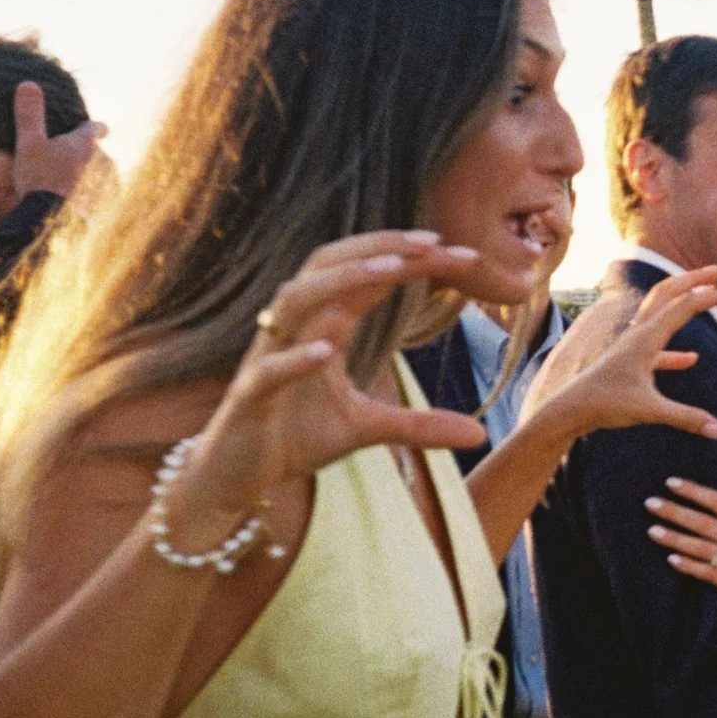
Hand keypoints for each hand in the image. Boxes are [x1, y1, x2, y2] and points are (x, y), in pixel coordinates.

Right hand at [10, 82, 107, 202]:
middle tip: (67, 161)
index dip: (92, 127)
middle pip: (97, 153)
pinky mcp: (105, 206)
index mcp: (85, 144)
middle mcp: (102, 162)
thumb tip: (29, 84)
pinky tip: (75, 203)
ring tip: (70, 185)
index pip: (95, 128)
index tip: (90, 128)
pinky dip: (89, 197)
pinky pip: (99, 197)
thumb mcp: (28, 144)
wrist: (52, 221)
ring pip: (100, 175)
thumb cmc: (39, 178)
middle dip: (86, 155)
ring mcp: (106, 185)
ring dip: (89, 177)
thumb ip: (29, 115)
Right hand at [169, 233, 491, 529]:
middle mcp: (295, 330)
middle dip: (379, 249)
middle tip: (432, 242)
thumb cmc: (295, 438)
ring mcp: (268, 358)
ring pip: (295, 300)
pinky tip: (326, 352)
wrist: (237, 476)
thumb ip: (419, 425)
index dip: (409, 260)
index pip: (367, 277)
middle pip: (330, 266)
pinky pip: (267, 370)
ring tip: (389, 271)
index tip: (462, 253)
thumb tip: (479, 433)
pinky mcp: (247, 397)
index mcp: (323, 327)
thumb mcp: (368, 429)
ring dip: (341, 281)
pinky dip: (294, 359)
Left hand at [530, 269, 716, 441]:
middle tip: (716, 270)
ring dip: (681, 300)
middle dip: (692, 280)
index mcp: (646, 337)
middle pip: (667, 293)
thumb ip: (686, 418)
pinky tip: (692, 360)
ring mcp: (632, 345)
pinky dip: (676, 348)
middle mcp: (638, 333)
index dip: (714, 299)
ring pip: (659, 312)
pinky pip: (657, 346)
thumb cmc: (605, 405)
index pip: (686, 306)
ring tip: (702, 296)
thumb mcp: (650, 411)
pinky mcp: (629, 361)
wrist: (570, 410)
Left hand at [646, 476, 716, 628]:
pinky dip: (689, 566)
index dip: (694, 491)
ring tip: (652, 530)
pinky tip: (671, 560)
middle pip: (705, 522)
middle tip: (650, 503)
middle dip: (675, 511)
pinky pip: (709, 573)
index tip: (671, 483)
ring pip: (702, 547)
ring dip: (675, 538)